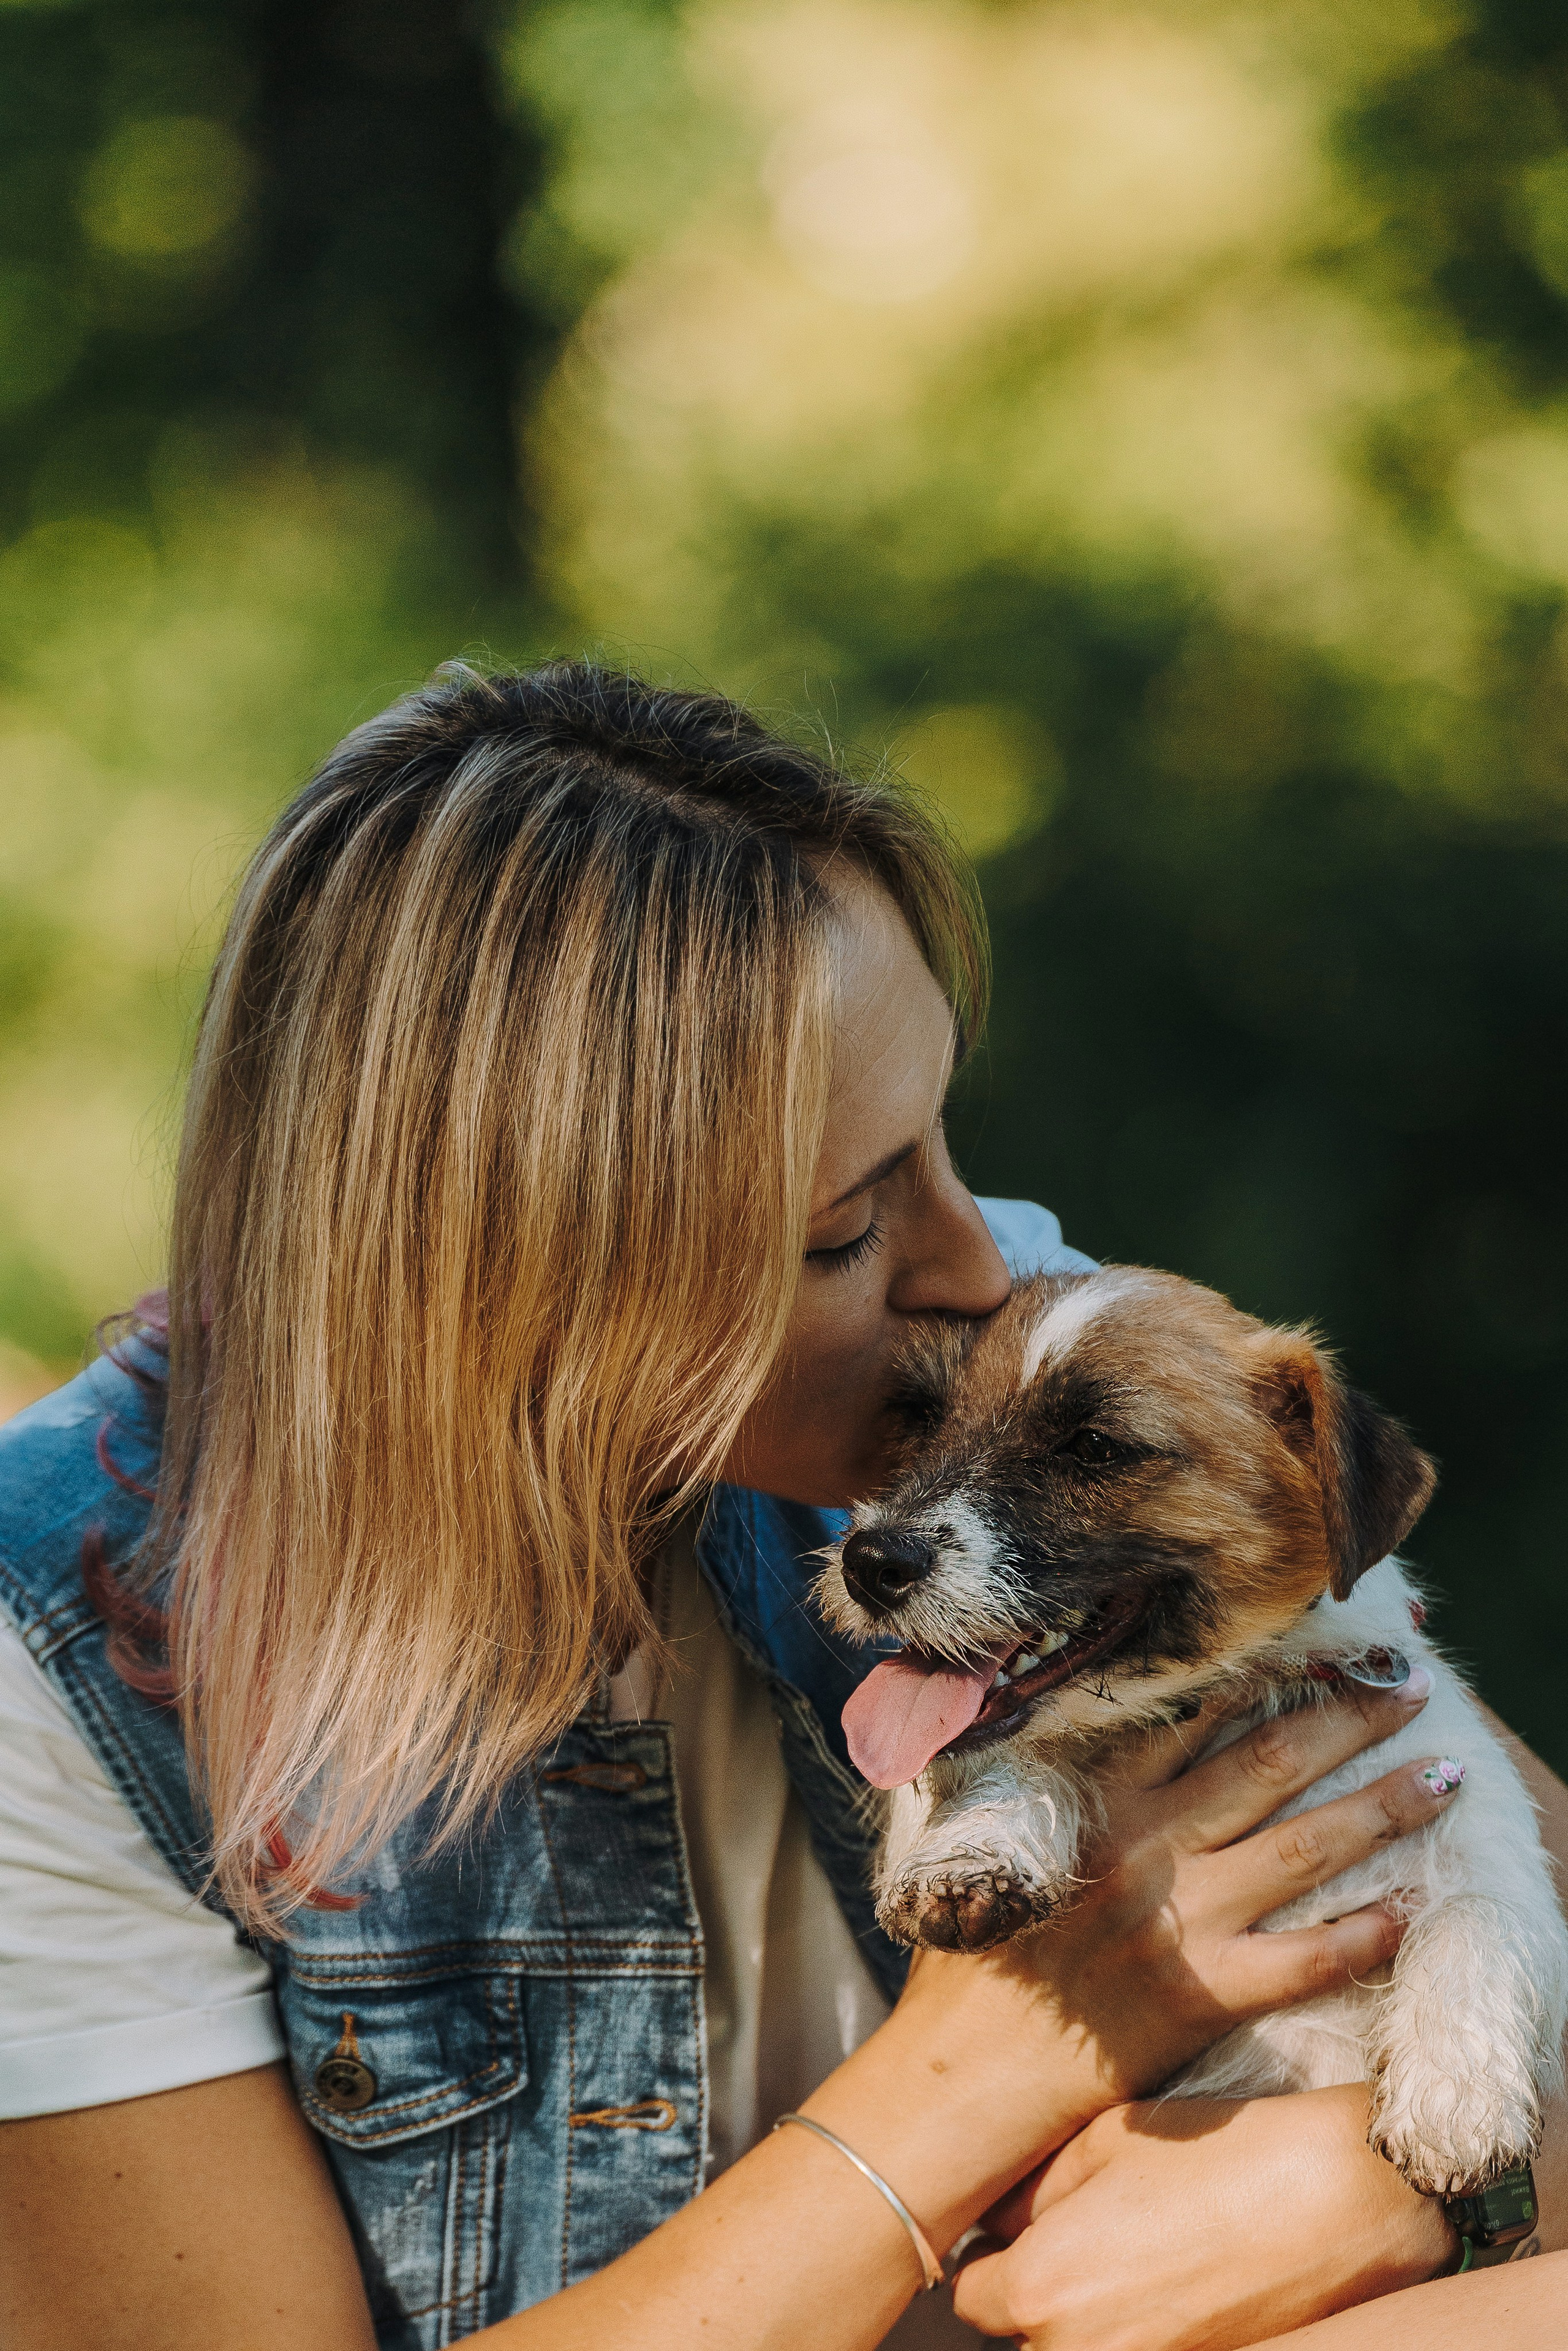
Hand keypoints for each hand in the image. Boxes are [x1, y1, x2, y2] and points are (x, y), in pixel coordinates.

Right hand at [808, 1676, 1461, 2248]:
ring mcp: (1181, 1919)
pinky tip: (1414, 1908)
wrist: (969, 2069)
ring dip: (1383, 1806)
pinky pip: (1305, 1958)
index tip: (1321, 1642)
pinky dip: (1364, 1933)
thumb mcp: (978, 1839)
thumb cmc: (972, 1957)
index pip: (1193, 1711)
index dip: (1264, 1670)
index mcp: (1095, 1798)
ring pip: (1305, 1844)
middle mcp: (1147, 1845)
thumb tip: (989, 1708)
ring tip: (1443, 1772)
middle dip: (1348, 1717)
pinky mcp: (1205, 1992)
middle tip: (1409, 1681)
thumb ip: (1013, 1776)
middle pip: (1269, 1762)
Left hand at [953, 2087, 1454, 2349]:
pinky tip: (1181, 2295)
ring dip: (1093, 2324)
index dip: (994, 2260)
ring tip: (1141, 2270)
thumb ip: (1036, 2193)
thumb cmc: (1224, 2156)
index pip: (972, 2297)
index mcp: (1044, 2288)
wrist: (1344, 2202)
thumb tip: (999, 2224)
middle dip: (1041, 2300)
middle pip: (1024, 2339)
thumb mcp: (1111, 2140)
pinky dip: (1149, 2335)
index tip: (1019, 2236)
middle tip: (1090, 2247)